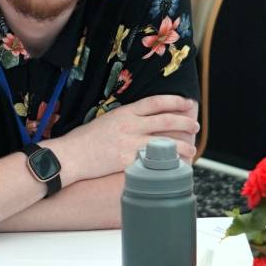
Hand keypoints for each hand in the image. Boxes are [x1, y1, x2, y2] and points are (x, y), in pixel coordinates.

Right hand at [48, 94, 199, 182]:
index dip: (174, 101)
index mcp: (124, 112)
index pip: (155, 102)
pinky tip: (175, 165)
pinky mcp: (128, 161)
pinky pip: (153, 161)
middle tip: (195, 125)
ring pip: (164, 142)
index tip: (186, 103)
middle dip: (184, 121)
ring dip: (182, 144)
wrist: (70, 156)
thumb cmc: (83, 140)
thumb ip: (124, 120)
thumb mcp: (105, 121)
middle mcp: (130, 125)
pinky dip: (166, 163)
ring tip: (192, 148)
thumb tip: (141, 122)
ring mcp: (130, 143)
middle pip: (165, 120)